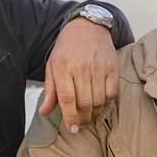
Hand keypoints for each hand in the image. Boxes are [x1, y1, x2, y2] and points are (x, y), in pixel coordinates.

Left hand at [40, 17, 116, 132]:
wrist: (88, 26)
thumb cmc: (67, 48)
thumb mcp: (52, 65)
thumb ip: (50, 90)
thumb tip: (44, 112)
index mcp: (62, 67)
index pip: (67, 98)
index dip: (70, 117)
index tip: (72, 129)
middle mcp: (81, 68)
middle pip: (84, 102)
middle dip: (83, 119)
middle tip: (80, 124)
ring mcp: (98, 67)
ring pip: (99, 100)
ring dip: (95, 113)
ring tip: (90, 116)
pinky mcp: (112, 67)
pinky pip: (111, 92)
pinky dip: (106, 103)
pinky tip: (100, 104)